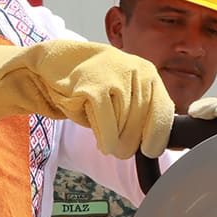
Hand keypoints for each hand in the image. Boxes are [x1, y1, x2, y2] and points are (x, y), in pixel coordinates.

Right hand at [0, 39, 174, 158]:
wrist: (53, 65)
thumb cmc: (90, 84)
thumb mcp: (122, 92)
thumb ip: (139, 111)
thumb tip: (156, 144)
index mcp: (148, 73)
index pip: (163, 113)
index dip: (157, 138)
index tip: (150, 151)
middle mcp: (137, 72)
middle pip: (142, 125)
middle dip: (130, 144)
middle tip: (118, 150)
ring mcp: (116, 78)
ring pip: (125, 128)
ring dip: (114, 140)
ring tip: (102, 133)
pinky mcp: (94, 88)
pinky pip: (107, 126)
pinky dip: (105, 139)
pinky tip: (102, 143)